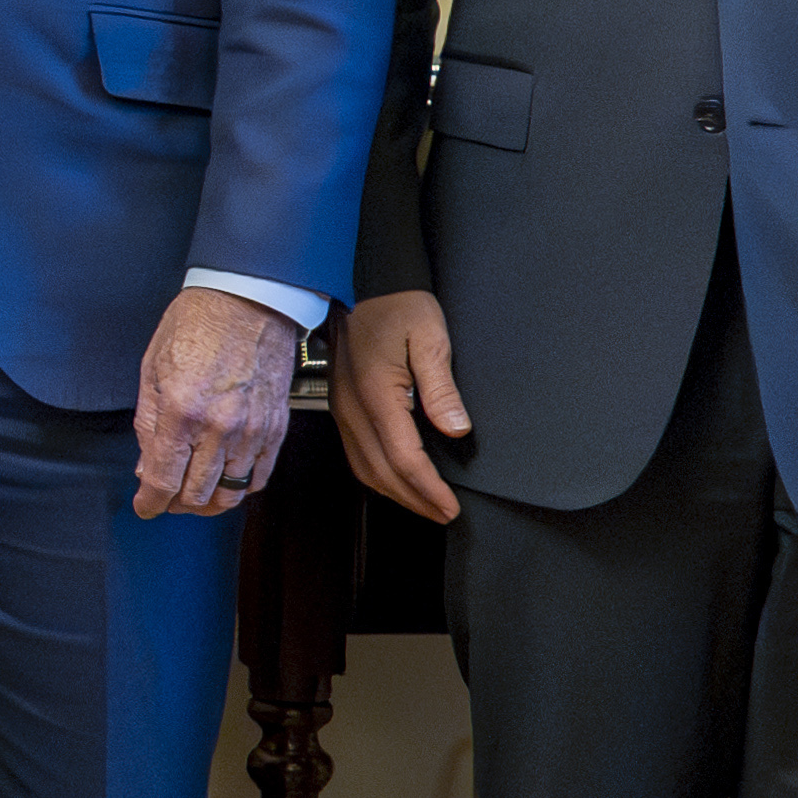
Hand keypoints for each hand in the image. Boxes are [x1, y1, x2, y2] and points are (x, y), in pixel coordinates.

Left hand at [135, 288, 302, 518]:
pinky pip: (259, 477)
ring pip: (230, 494)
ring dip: (208, 501)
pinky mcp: (275, 427)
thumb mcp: (153, 368)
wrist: (248, 298)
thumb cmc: (197, 323)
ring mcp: (252, 430)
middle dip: (175, 505)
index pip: (163, 480)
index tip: (146, 506)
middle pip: (197, 495)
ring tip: (194, 494)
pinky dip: (241, 487)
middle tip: (166, 498)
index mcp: (182, 411)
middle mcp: (219, 427)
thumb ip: (148, 423)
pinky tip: (226, 479)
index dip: (150, 502)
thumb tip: (146, 463)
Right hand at [332, 289, 467, 523]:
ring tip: (425, 504)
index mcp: (376, 394)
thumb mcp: (430, 335)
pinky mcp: (342, 406)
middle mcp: (353, 409)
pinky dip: (378, 475)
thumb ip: (441, 385)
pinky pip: (356, 454)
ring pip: (365, 468)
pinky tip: (396, 479)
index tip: (450, 506)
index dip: (428, 488)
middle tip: (444, 514)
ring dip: (396, 492)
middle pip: (381, 472)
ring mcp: (342, 409)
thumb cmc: (396, 303)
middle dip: (415, 500)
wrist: (361, 283)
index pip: (403, 457)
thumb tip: (455, 428)